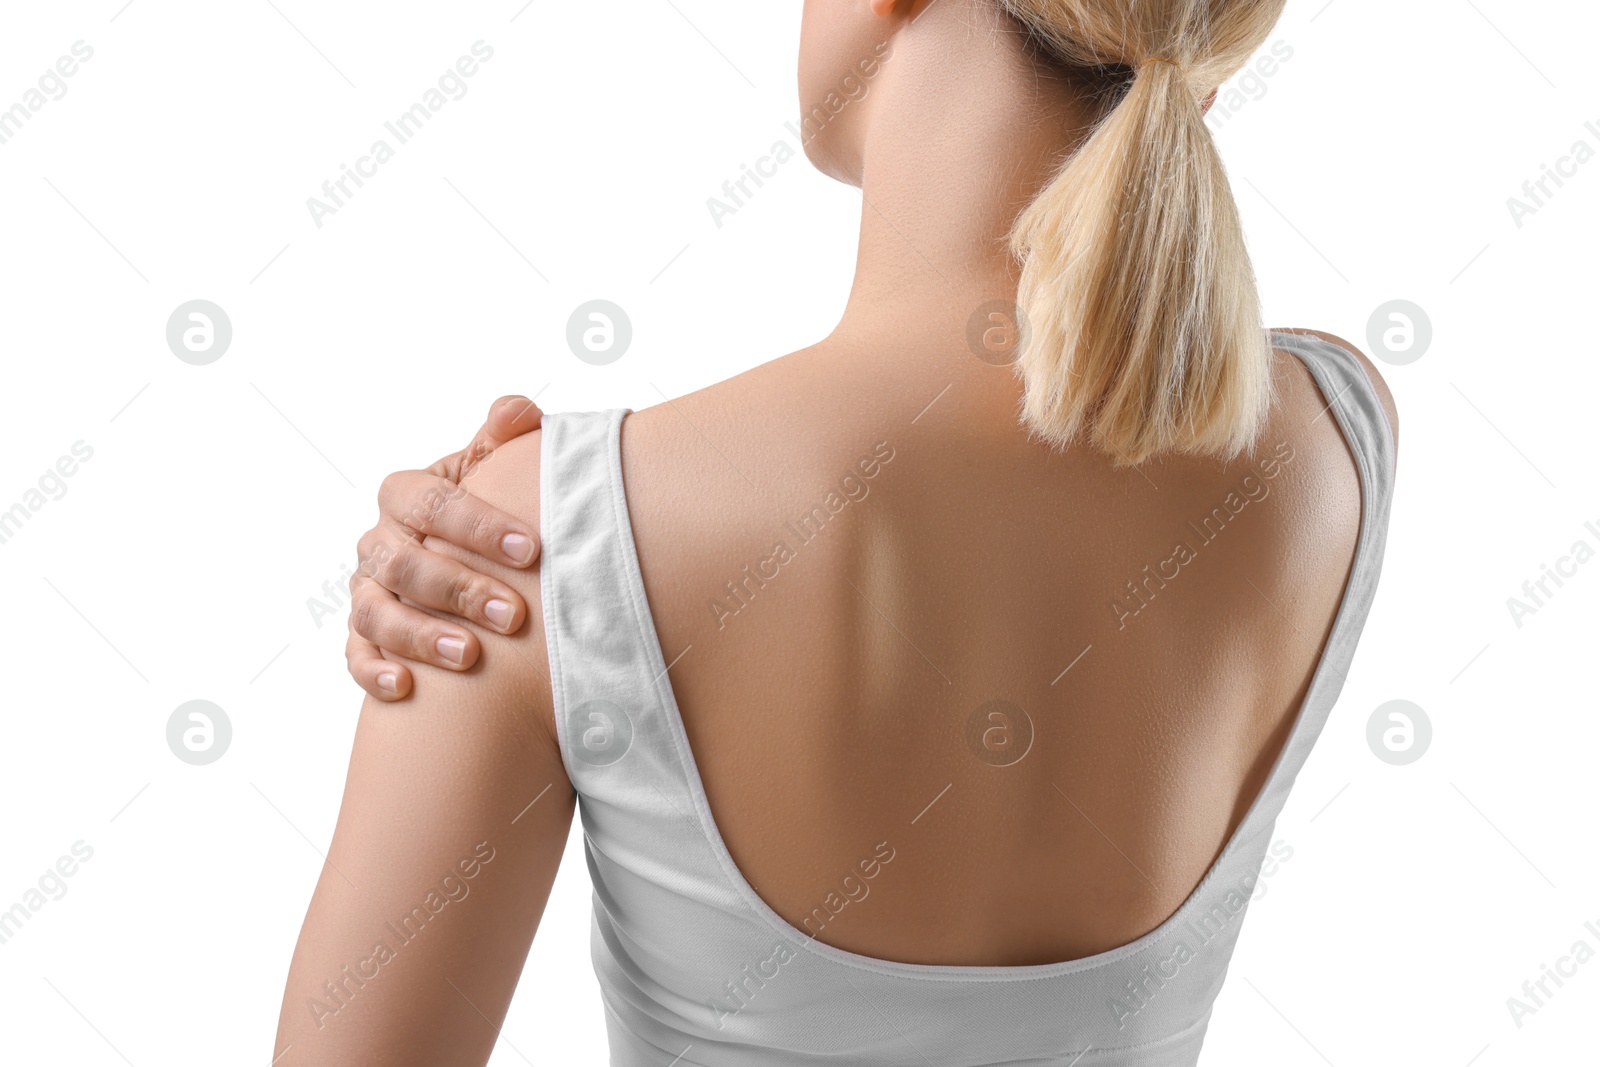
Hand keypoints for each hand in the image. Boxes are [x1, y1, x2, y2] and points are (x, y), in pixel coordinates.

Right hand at [345, 395, 543, 700]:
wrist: (459, 558)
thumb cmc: (482, 515)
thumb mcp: (490, 473)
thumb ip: (501, 441)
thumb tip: (518, 412)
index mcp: (406, 497)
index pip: (431, 502)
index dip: (479, 525)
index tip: (531, 549)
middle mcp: (379, 543)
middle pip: (405, 564)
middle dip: (460, 589)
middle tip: (514, 615)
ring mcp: (366, 591)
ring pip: (376, 612)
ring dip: (421, 635)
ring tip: (470, 656)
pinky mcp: (363, 636)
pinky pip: (355, 655)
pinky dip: (374, 672)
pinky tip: (405, 688)